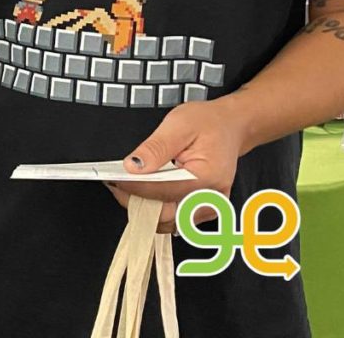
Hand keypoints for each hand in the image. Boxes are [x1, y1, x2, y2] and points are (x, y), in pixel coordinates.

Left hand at [105, 96, 248, 232]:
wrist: (230, 127)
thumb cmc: (207, 123)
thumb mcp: (178, 125)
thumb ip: (156, 148)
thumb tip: (133, 167)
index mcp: (206, 177)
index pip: (163, 192)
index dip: (134, 187)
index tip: (113, 179)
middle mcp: (210, 199)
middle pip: (165, 214)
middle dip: (136, 201)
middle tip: (115, 183)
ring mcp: (208, 208)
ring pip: (168, 221)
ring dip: (144, 207)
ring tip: (126, 186)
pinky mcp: (202, 210)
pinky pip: (175, 217)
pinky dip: (156, 208)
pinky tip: (143, 191)